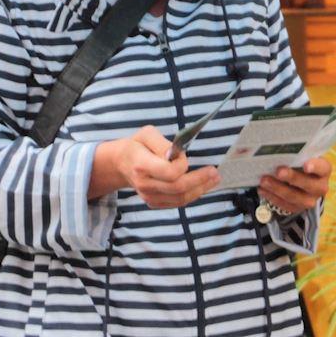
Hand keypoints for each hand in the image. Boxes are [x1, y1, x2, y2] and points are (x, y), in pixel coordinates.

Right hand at [90, 125, 219, 207]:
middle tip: (215, 172)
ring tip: (214, 179)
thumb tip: (175, 154)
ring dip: (200, 190)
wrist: (121, 163)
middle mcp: (144, 184)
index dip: (182, 166)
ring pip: (179, 198)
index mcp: (142, 165)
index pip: (169, 173)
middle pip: (178, 188)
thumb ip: (161, 142)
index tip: (186, 157)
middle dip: (200, 180)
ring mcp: (148, 196)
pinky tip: (202, 187)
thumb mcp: (146, 134)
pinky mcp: (153, 202)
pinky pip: (176, 203)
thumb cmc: (137, 145)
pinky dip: (192, 195)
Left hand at [257, 157, 331, 215]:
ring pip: (294, 197)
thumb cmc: (302, 163)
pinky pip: (285, 205)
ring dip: (277, 188)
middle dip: (292, 178)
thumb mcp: (304, 157)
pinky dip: (272, 197)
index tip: (306, 165)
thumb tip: (279, 148)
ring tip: (264, 181)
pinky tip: (263, 190)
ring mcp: (310, 200)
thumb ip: (297, 154)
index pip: (322, 168)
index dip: (315, 166)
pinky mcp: (298, 209)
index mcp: (324, 170)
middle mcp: (321, 187)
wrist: (304, 181)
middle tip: (278, 171)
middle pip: (308, 184)